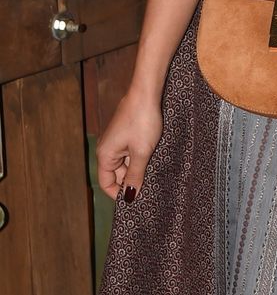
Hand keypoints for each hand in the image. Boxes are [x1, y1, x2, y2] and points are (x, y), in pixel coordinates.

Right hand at [96, 86, 163, 200]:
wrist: (146, 94)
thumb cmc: (142, 121)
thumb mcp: (142, 152)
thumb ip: (135, 175)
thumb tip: (130, 197)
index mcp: (105, 155)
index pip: (106, 183)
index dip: (118, 194)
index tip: (134, 201)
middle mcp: (107, 149)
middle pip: (117, 175)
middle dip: (131, 182)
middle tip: (150, 189)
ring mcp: (117, 141)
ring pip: (126, 164)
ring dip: (138, 170)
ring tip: (154, 175)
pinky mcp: (127, 135)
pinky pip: (131, 153)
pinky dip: (140, 159)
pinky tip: (153, 161)